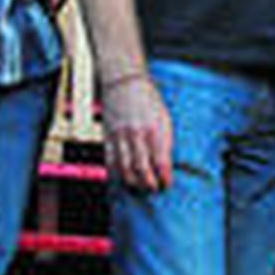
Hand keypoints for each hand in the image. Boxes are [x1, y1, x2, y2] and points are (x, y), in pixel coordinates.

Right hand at [102, 74, 173, 191]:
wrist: (125, 84)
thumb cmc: (149, 102)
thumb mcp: (164, 119)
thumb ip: (165, 142)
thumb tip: (166, 166)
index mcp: (154, 131)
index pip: (161, 163)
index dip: (164, 178)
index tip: (167, 185)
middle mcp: (136, 135)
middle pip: (142, 170)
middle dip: (149, 185)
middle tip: (154, 190)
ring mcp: (120, 137)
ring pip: (125, 170)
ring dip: (133, 183)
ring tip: (140, 188)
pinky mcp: (108, 137)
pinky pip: (111, 162)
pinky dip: (117, 174)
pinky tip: (123, 179)